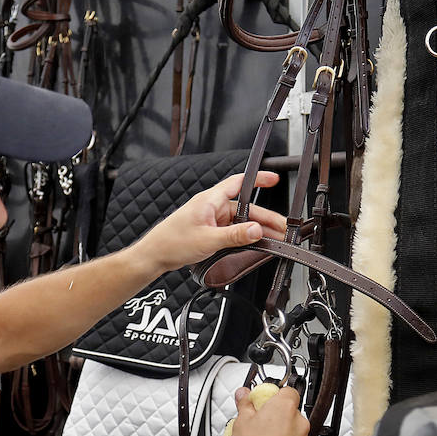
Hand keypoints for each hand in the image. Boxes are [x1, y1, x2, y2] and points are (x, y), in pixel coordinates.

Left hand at [133, 172, 286, 275]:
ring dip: (256, 230)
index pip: (239, 182)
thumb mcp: (208, 239)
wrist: (154, 255)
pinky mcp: (210, 231)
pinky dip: (244, 237)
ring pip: (241, 221)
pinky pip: (233, 231)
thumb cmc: (172, 242)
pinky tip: (254, 245)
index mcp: (210, 200)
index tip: (274, 179)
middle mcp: (212, 207)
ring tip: (274, 240)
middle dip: (265, 218)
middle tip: (282, 228)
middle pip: (246, 208)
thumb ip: (235, 236)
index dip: (258, 180)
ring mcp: (211, 219)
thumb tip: (257, 230)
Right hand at [226, 385, 311, 435]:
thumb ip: (245, 404)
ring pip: (296, 435)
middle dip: (279, 420)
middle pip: (292, 415)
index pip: (289, 392)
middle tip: (262, 428)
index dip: (277, 396)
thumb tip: (244, 394)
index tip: (266, 403)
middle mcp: (300, 423)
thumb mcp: (241, 422)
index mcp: (284, 408)